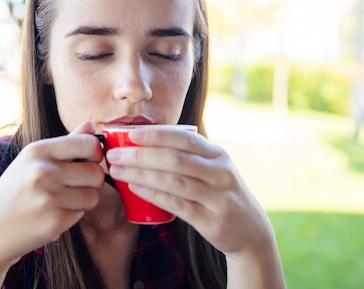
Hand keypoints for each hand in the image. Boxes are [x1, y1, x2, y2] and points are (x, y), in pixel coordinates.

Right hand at [0, 121, 103, 288]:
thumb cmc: (15, 191)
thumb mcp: (33, 160)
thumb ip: (66, 142)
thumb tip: (90, 124)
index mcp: (39, 150)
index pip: (88, 143)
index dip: (95, 153)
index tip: (89, 160)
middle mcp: (44, 171)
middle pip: (96, 172)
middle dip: (92, 181)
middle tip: (76, 186)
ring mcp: (49, 197)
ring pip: (94, 195)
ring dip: (85, 200)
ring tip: (64, 200)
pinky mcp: (55, 221)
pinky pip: (82, 214)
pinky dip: (73, 215)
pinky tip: (54, 214)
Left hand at [105, 126, 274, 256]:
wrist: (250, 230)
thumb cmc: (217, 193)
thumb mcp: (210, 168)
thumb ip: (185, 155)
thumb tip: (141, 141)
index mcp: (217, 154)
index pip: (184, 138)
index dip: (156, 135)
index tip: (130, 134)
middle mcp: (220, 172)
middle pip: (176, 159)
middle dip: (141, 155)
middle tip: (114, 154)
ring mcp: (218, 197)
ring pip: (175, 181)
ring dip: (142, 174)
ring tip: (118, 170)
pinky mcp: (212, 220)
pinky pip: (178, 205)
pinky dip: (154, 195)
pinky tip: (134, 188)